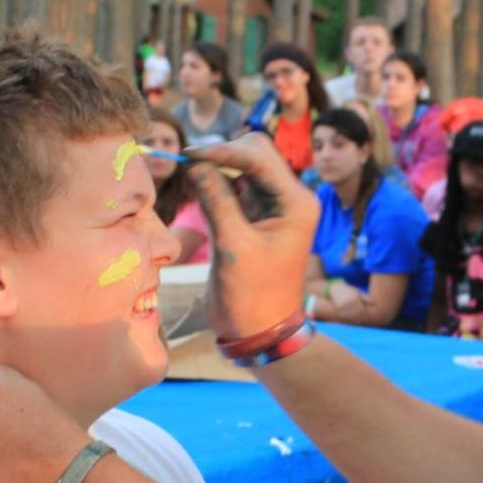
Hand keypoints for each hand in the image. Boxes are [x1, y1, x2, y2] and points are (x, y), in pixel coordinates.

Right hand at [184, 134, 321, 341]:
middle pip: (253, 153)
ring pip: (241, 168)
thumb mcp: (232, 247)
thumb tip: (194, 164)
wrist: (261, 331)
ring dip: (214, 169)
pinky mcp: (253, 216)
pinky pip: (232, 187)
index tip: (188, 155)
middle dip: (221, 155)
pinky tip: (195, 192)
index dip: (222, 151)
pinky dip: (213, 185)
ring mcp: (271, 206)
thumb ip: (215, 201)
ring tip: (188, 180)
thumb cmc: (252, 297)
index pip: (259, 157)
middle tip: (186, 165)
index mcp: (296, 203)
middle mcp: (288, 198)